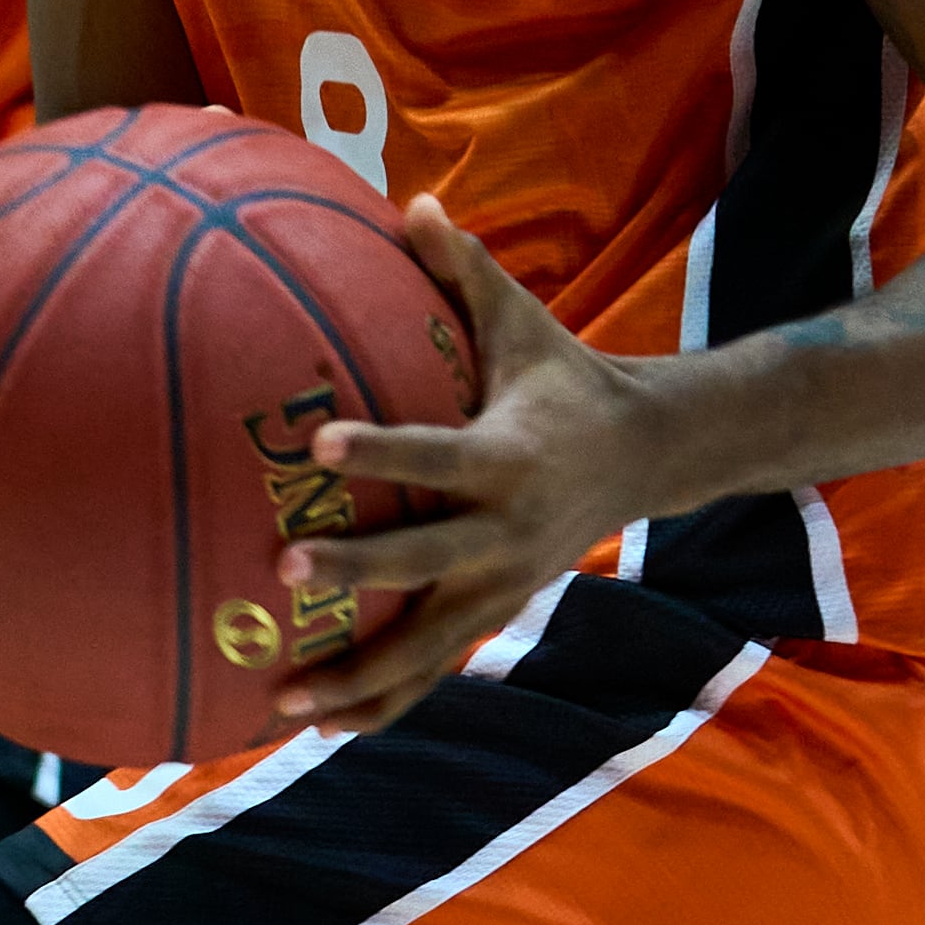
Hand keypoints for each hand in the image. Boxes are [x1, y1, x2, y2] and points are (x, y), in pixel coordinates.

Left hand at [275, 195, 667, 733]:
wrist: (645, 455)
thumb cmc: (560, 376)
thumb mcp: (521, 320)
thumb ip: (462, 268)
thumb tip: (412, 200)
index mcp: (509, 456)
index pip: (437, 456)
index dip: (382, 451)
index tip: (319, 443)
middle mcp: (506, 532)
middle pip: (423, 564)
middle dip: (354, 570)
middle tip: (281, 568)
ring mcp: (501, 585)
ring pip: (424, 645)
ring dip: (356, 675)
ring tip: (279, 698)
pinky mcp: (495, 614)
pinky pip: (433, 669)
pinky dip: (381, 701)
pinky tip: (318, 724)